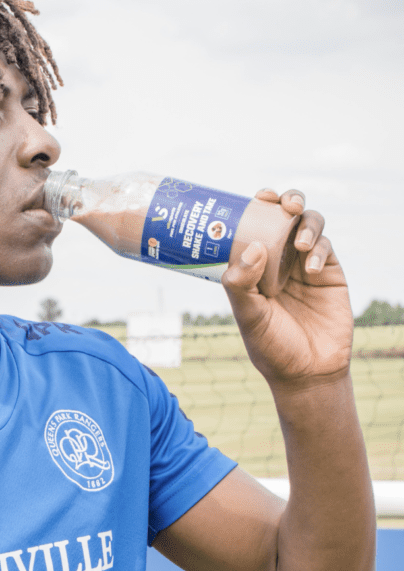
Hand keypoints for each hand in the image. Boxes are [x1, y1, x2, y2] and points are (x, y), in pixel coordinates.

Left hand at [221, 189, 353, 387]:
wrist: (307, 372)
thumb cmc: (270, 346)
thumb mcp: (248, 316)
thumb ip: (241, 285)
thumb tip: (253, 247)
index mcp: (254, 265)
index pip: (255, 226)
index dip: (257, 207)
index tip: (257, 197)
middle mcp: (279, 259)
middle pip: (286, 216)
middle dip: (287, 201)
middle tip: (284, 204)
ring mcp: (305, 264)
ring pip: (310, 225)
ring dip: (306, 224)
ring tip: (298, 243)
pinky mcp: (329, 274)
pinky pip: (326, 249)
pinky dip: (318, 250)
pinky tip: (309, 269)